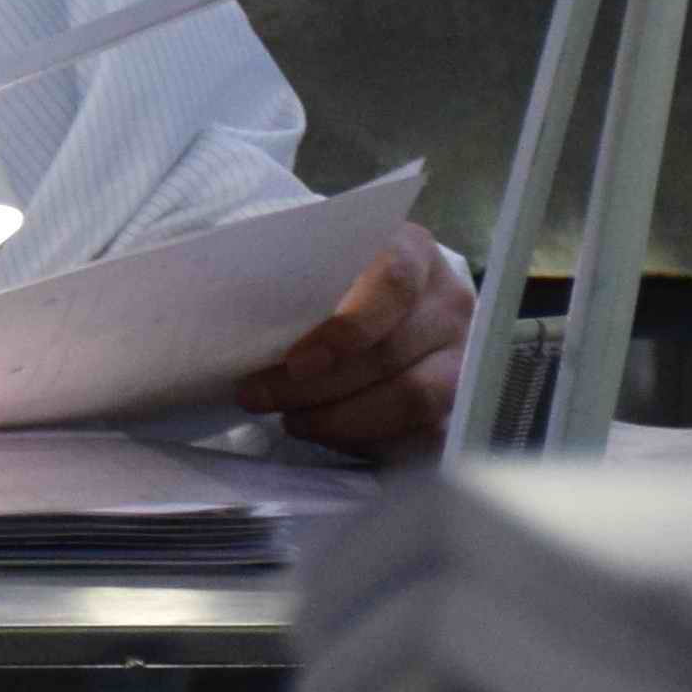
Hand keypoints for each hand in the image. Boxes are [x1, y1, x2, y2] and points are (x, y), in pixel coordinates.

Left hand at [231, 225, 473, 464]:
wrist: (365, 305)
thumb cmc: (323, 281)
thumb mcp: (307, 262)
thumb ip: (284, 278)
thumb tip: (232, 312)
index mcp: (412, 251)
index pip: (393, 283)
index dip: (347, 327)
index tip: (297, 361)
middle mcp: (448, 302)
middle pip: (390, 352)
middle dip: (315, 386)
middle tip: (258, 396)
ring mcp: (460, 355)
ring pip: (412, 400)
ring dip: (339, 418)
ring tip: (290, 418)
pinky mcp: (457, 403)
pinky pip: (419, 435)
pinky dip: (364, 440)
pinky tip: (323, 432)